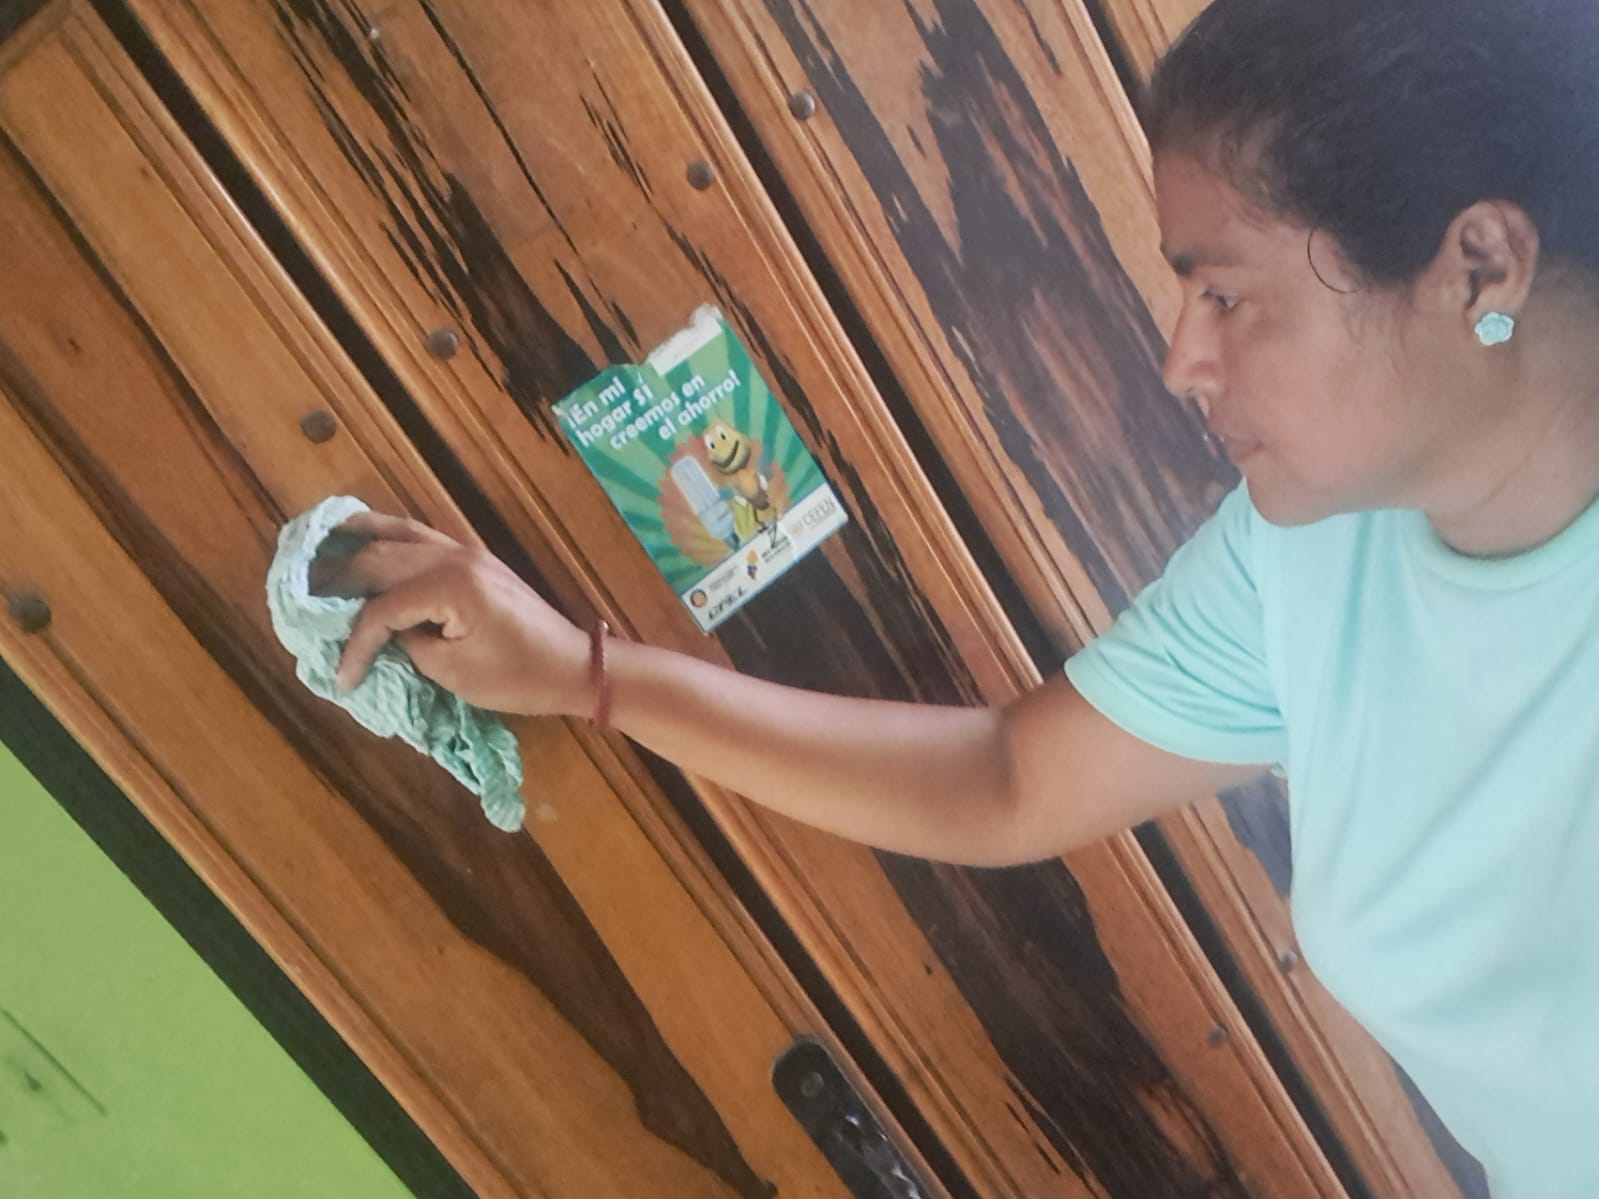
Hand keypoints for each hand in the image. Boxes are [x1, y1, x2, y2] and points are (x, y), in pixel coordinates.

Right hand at [318, 511, 588, 716]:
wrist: (572, 665)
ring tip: (312, 552)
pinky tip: (359, 534)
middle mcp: (453, 557)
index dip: (354, 644)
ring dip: (352, 543)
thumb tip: (377, 631)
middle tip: (300, 604)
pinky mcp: (471, 557)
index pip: (379, 609)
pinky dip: (384, 534)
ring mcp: (464, 551)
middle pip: (376, 559)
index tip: (341, 678)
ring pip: (394, 534)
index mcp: (449, 585)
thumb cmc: (518, 677)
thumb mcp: (452, 671)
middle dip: (335, 583)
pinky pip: (417, 536)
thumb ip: (406, 644)